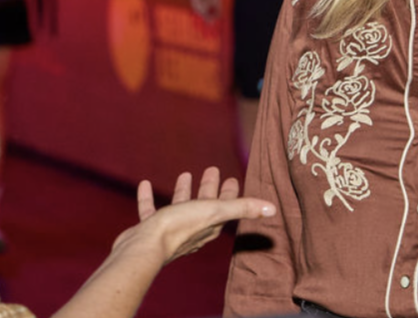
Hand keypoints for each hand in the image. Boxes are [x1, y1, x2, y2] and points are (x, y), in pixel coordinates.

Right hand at [53, 168, 273, 317]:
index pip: (225, 207)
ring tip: (185, 175)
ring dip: (184, 192)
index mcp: (209, 225)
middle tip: (212, 170)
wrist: (145, 248)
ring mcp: (170, 230)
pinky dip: (148, 198)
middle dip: (209, 188)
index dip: (230, 193)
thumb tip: (273, 208)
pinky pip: (150, 211)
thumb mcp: (214, 211)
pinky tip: (145, 185)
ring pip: (180, 207)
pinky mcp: (150, 230)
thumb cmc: (180, 228)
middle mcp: (192, 228)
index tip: (232, 179)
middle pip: (204, 205)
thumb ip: (242, 208)